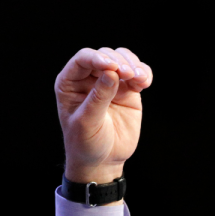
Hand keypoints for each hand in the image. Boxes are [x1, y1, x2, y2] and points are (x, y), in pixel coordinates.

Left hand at [55, 47, 152, 184]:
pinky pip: (138, 73)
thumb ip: (98, 98)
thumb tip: (112, 73)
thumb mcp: (87, 122)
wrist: (102, 160)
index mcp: (70, 83)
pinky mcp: (128, 91)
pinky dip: (144, 73)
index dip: (98, 58)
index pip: (83, 59)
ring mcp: (110, 83)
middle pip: (105, 54)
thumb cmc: (85, 143)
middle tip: (128, 75)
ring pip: (123, 59)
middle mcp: (89, 78)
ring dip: (133, 64)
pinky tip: (144, 83)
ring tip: (139, 79)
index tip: (113, 67)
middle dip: (118, 61)